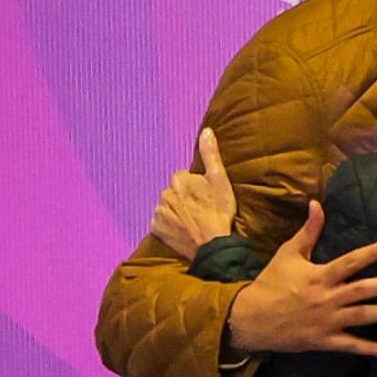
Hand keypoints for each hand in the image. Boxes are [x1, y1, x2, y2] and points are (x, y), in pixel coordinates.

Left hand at [149, 128, 238, 260]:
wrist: (212, 245)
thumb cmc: (219, 212)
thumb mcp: (220, 180)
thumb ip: (210, 154)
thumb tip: (206, 131)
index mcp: (178, 180)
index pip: (184, 178)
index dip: (196, 187)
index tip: (206, 197)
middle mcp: (164, 194)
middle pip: (174, 192)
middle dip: (184, 198)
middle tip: (201, 210)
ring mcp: (158, 213)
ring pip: (167, 206)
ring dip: (176, 211)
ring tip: (192, 221)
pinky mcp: (156, 229)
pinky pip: (160, 223)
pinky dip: (169, 225)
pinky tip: (182, 229)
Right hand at [227, 201, 376, 357]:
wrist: (250, 319)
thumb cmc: (271, 283)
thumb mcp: (288, 254)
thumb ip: (308, 231)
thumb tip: (317, 204)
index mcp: (319, 276)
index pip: (350, 262)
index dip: (372, 253)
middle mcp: (326, 299)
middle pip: (362, 291)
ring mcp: (326, 321)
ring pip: (361, 317)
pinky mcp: (323, 340)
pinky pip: (350, 346)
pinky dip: (370, 349)